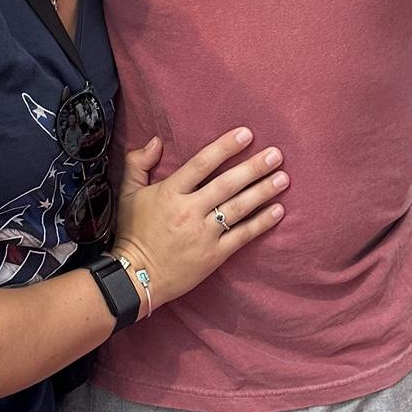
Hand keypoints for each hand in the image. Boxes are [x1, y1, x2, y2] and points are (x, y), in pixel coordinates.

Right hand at [111, 129, 287, 307]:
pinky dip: (261, 223)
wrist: (134, 277)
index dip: (225, 147)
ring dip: (263, 191)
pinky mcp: (214, 255)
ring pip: (238, 208)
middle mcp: (189, 211)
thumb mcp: (128, 193)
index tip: (247, 134)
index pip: (202, 163)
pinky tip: (278, 211)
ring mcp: (203, 234)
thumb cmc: (133, 233)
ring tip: (283, 178)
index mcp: (170, 193)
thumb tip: (156, 141)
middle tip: (276, 154)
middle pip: (227, 184)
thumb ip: (138, 163)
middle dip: (254, 168)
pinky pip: (242, 236)